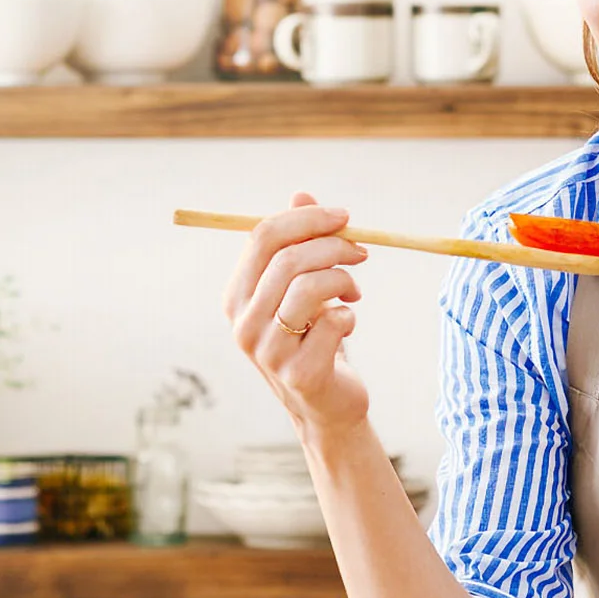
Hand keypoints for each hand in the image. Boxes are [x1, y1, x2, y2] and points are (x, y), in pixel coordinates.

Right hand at [224, 191, 371, 438]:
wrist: (326, 403)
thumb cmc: (312, 336)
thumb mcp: (301, 286)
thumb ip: (298, 242)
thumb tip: (300, 194)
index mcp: (237, 295)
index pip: (263, 236)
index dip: (308, 219)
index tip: (344, 216)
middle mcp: (243, 323)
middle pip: (288, 259)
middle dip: (334, 246)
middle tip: (361, 251)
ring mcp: (267, 352)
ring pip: (310, 287)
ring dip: (344, 279)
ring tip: (354, 290)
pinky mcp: (299, 374)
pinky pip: (333, 322)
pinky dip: (349, 315)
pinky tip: (347, 324)